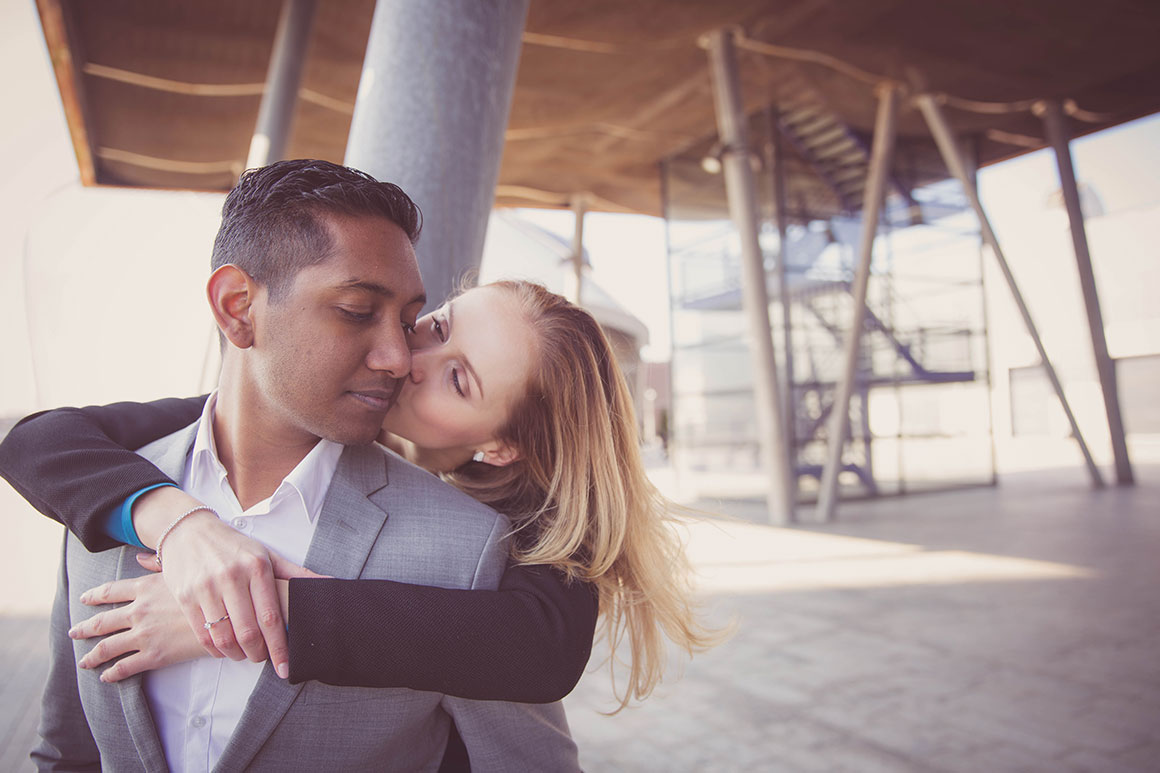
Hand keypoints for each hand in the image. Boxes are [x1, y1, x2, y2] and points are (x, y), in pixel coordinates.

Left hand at [71, 569, 211, 681]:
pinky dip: (112, 673)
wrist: (229, 614)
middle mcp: (139, 611)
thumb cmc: (210, 590)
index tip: (84, 599)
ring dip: (92, 655)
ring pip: (107, 646)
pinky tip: (107, 676)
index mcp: (145, 588)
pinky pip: (124, 666)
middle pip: (102, 621)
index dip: (95, 596)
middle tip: (74, 633)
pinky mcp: (154, 655)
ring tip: (84, 661)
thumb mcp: (183, 571)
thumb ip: (159, 565)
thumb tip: (142, 557)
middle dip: (85, 628)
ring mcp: (143, 634)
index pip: (111, 591)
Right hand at [131, 487, 319, 678]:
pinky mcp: (185, 597)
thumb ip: (294, 574)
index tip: (285, 668)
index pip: (271, 617)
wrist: (188, 531)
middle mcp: (231, 578)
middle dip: (258, 654)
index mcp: (256, 568)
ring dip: (236, 655)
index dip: (279, 647)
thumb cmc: (234, 546)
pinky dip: (215, 649)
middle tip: (263, 658)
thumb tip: (328, 585)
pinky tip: (224, 649)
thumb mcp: (266, 554)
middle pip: (248, 632)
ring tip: (243, 654)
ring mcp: (206, 588)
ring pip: (224, 638)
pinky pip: (202, 634)